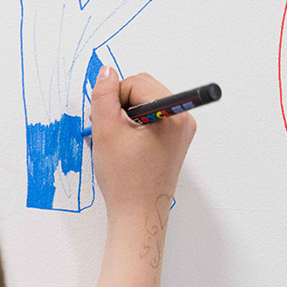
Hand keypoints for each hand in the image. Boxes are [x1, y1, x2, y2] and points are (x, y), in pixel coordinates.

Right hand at [88, 66, 195, 227]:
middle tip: (107, 129)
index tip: (105, 122)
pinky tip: (124, 144)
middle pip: (143, 89)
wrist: (138, 215)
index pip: (136, 83)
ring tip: (115, 139)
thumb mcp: (106, 131)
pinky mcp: (174, 140)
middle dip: (120, 104)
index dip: (113, 98)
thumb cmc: (125, 179)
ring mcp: (180, 130)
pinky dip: (132, 124)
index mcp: (173, 115)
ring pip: (144, 102)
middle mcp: (183, 119)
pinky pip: (150, 117)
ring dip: (124, 114)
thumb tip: (107, 71)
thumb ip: (103, 95)